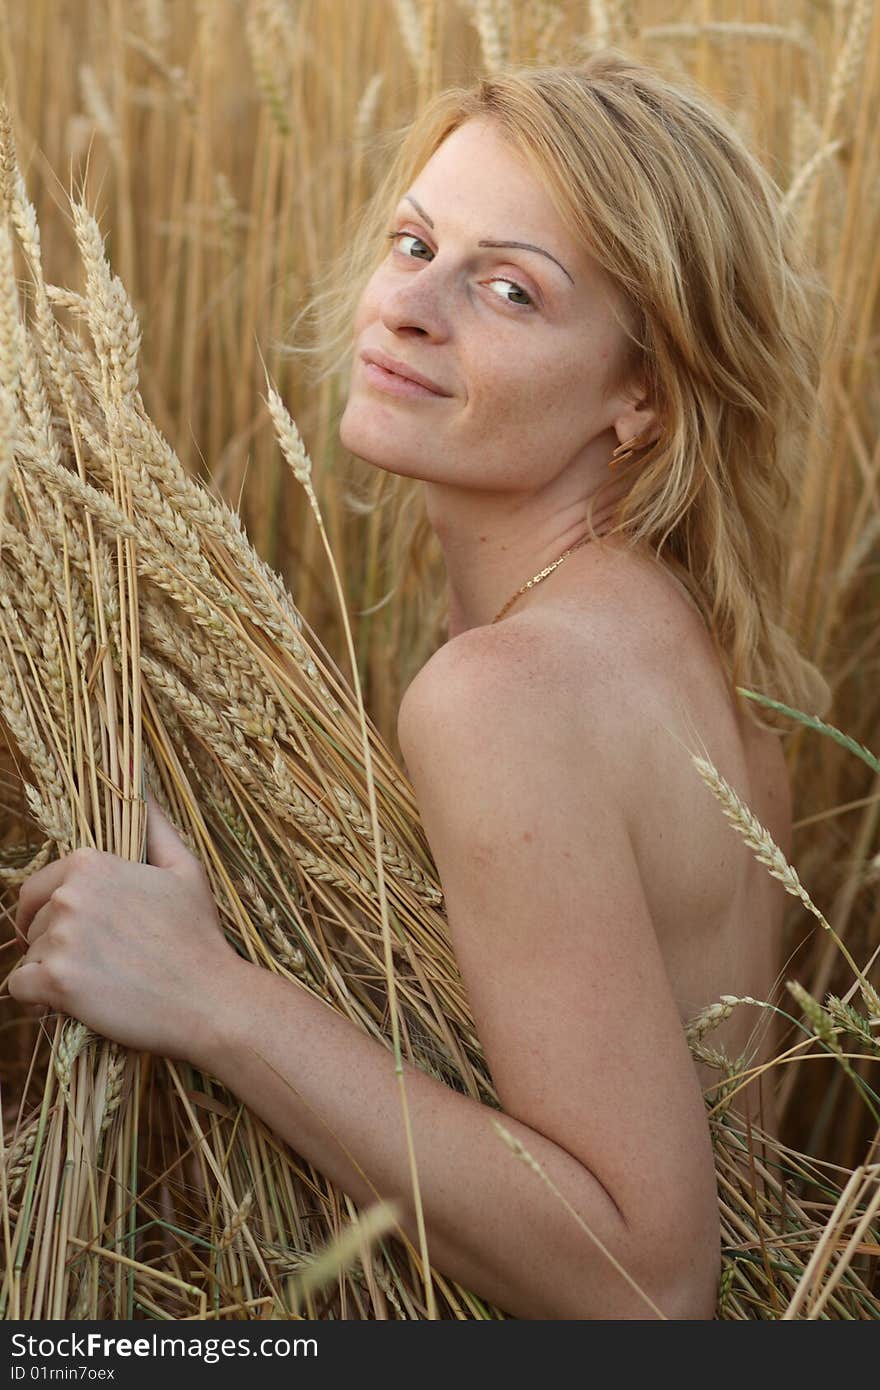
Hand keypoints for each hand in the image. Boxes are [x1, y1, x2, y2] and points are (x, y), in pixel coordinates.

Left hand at [7, 787, 242, 1062]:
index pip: (39, 886)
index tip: (77, 933)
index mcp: (91, 864)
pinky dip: (39, 1000)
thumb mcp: (186, 869)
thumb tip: (144, 792)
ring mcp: (61, 938)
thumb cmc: (198, 935)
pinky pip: (19, 987)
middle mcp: (69, 895)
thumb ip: (157, 828)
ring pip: (29, 955)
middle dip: (54, 943)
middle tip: (95, 963)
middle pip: (34, 922)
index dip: (52, 912)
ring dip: (51, 972)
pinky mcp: (55, 981)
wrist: (208, 999)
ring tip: (96, 983)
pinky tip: (74, 1002)